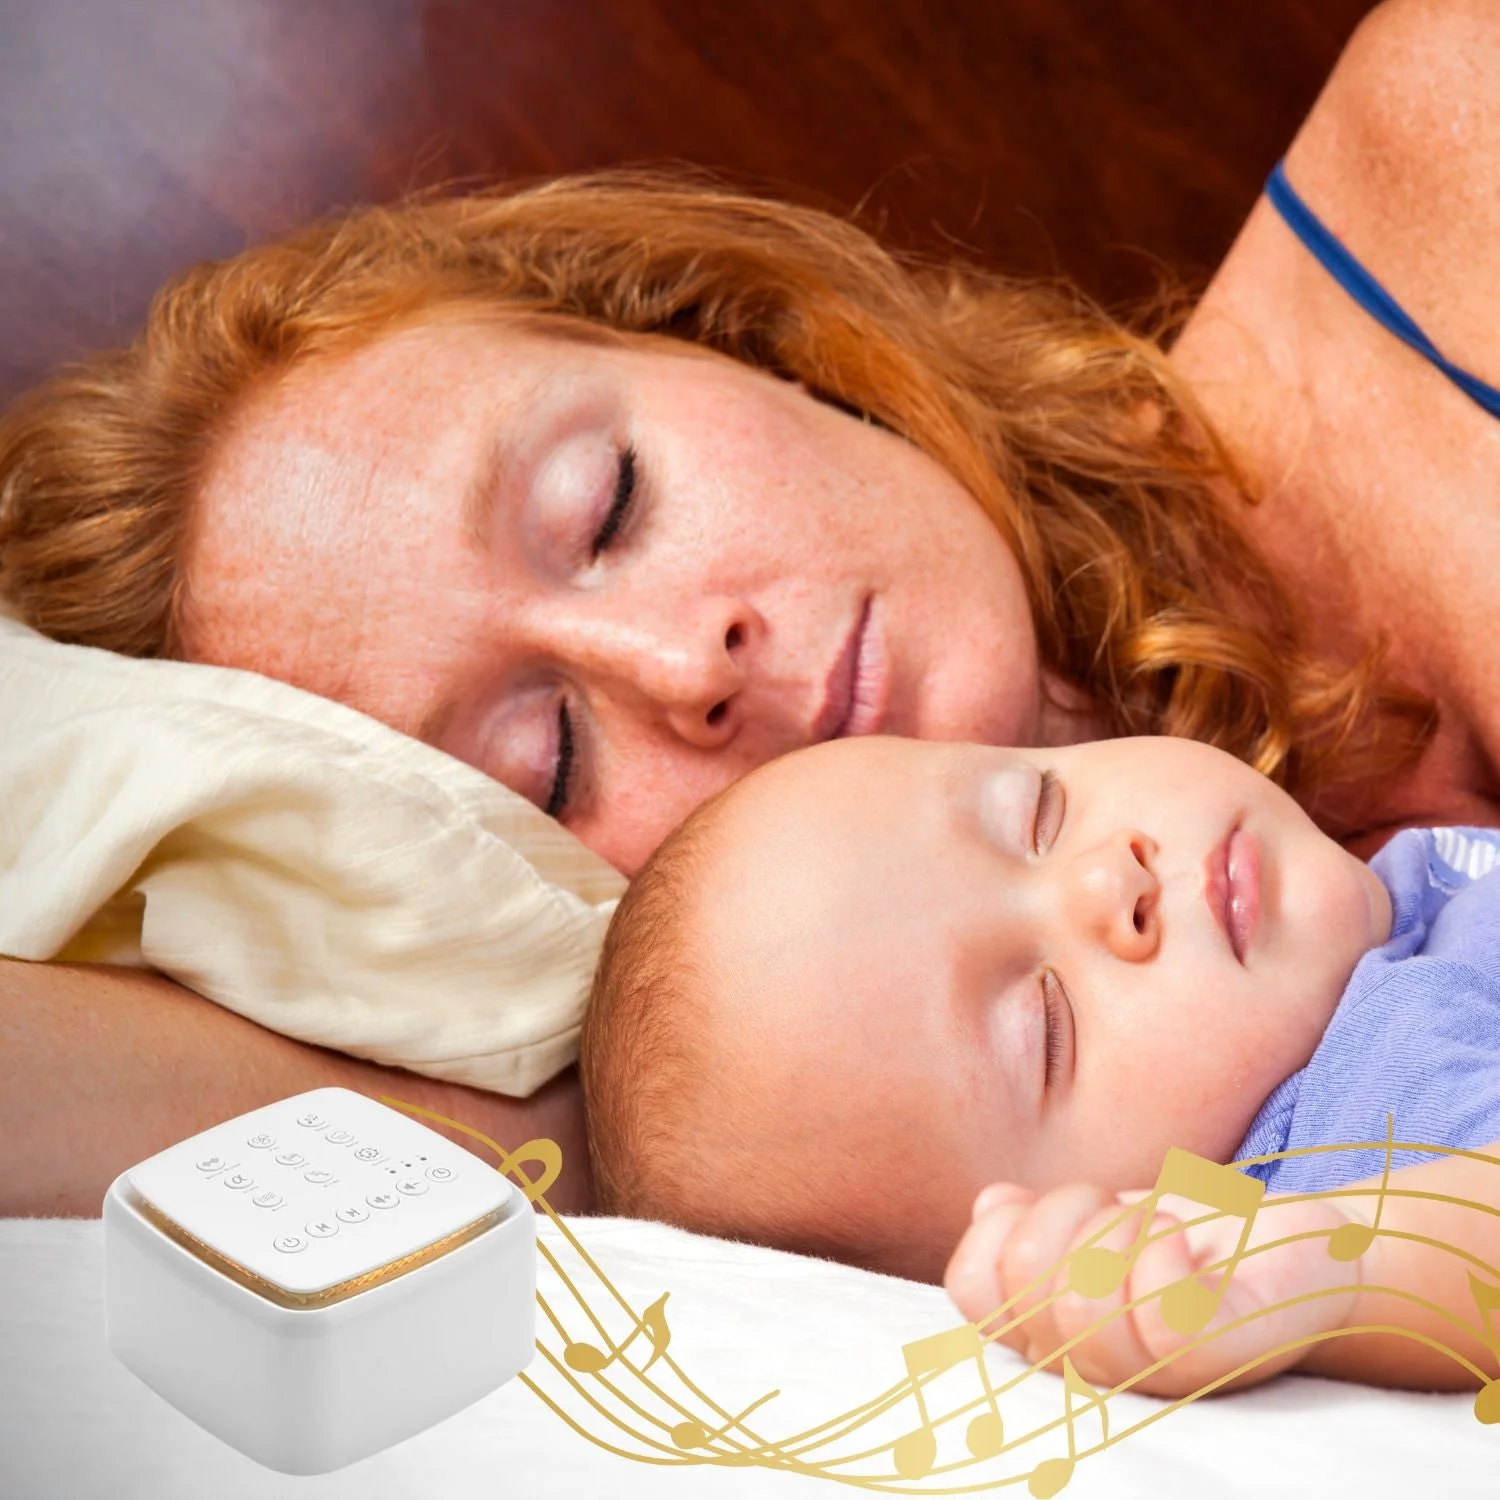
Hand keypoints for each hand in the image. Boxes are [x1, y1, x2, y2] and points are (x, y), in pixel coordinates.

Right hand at [944, 1181, 1365, 1398]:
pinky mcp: (1211, 1358)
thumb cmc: (1197, 1241)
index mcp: (1050, 1333)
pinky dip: (1159, 1251)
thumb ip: (1035, 1218)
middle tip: (1120, 1209)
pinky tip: (1181, 1238)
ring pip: (1078, 1297)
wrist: (1306, 1253)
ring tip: (1157, 1224)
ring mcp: (1150, 1371)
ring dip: (1118, 1226)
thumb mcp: (1103, 1218)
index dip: (1000, 1229)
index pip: (971, 1287)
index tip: (1056, 1208)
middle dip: (1067, 1212)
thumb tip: (993, 1205)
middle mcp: (1090, 1366)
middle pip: (1022, 1278)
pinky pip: (1153, 1312)